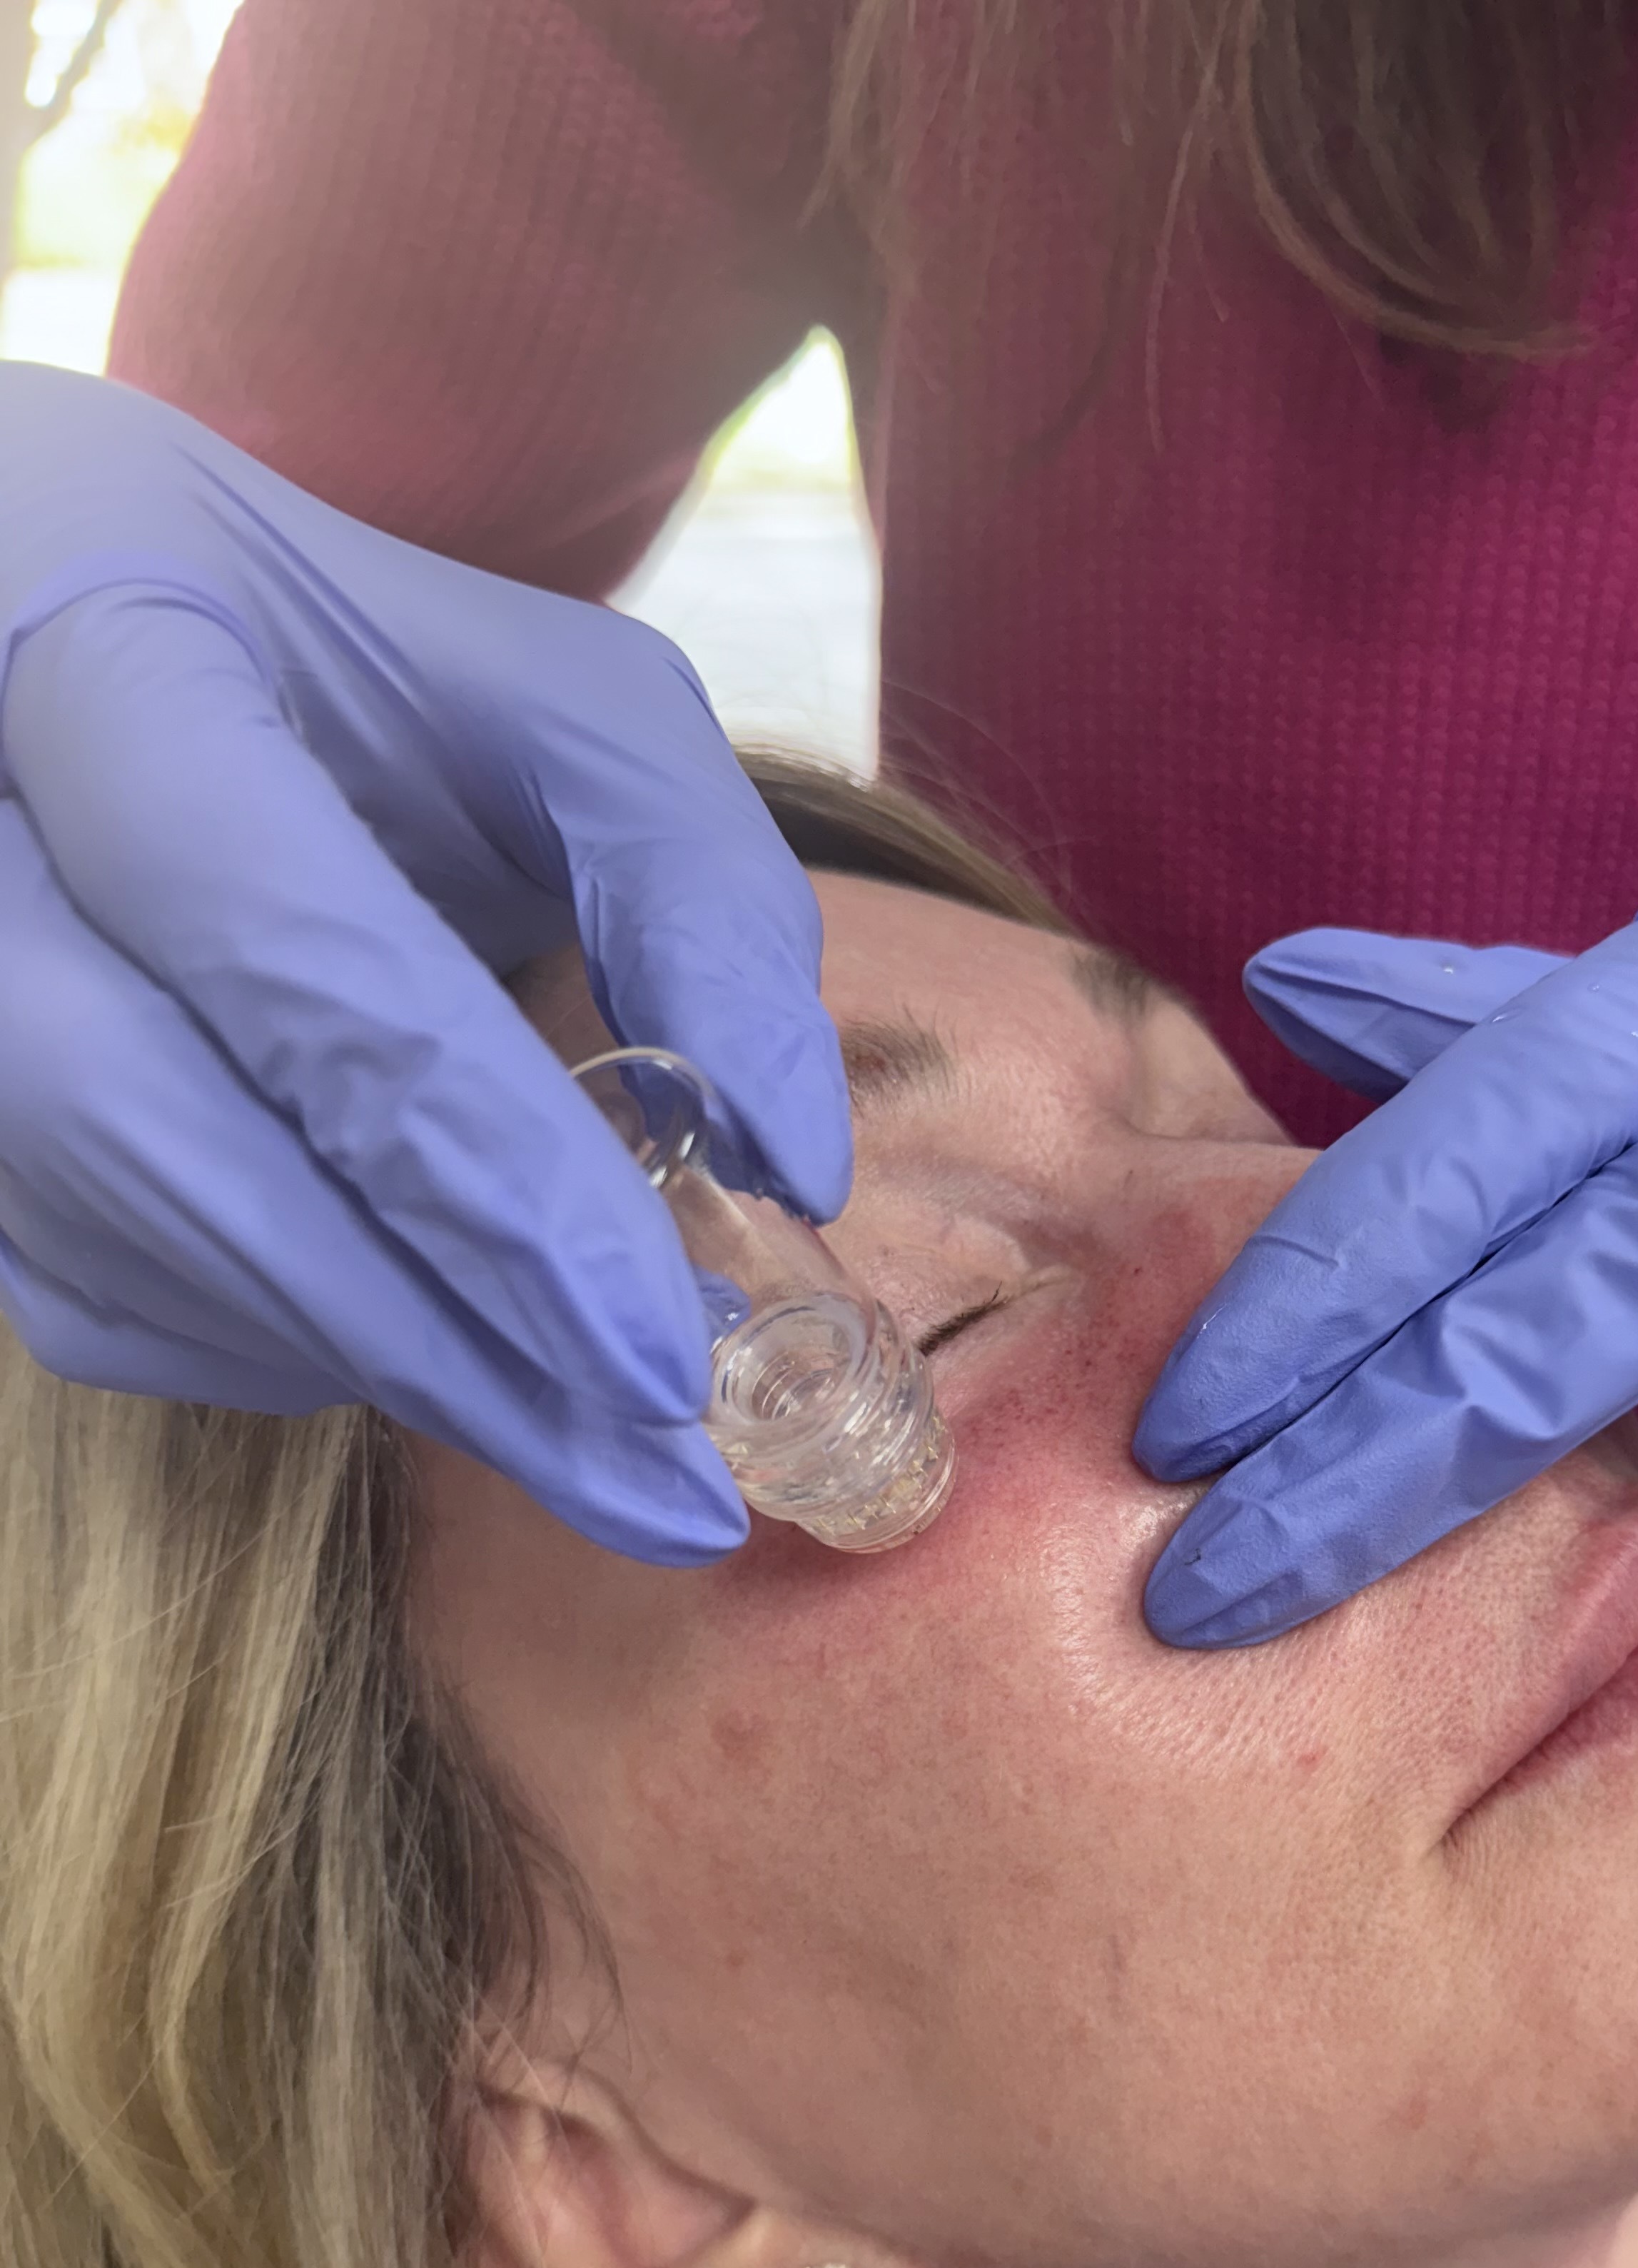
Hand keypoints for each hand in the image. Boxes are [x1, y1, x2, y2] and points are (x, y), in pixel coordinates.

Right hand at [0, 364, 846, 1560]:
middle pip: (163, 1133)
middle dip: (433, 1335)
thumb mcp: (570, 712)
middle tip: (660, 1485)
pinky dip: (290, 1350)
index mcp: (115, 658)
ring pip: (115, 1244)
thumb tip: (787, 1167)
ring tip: (599, 1446)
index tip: (664, 1357)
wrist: (111, 652)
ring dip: (381, 1367)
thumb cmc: (365, 678)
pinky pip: (89, 1295)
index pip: (295, 962)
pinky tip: (441, 1349)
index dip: (484, 1181)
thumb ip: (702, 895)